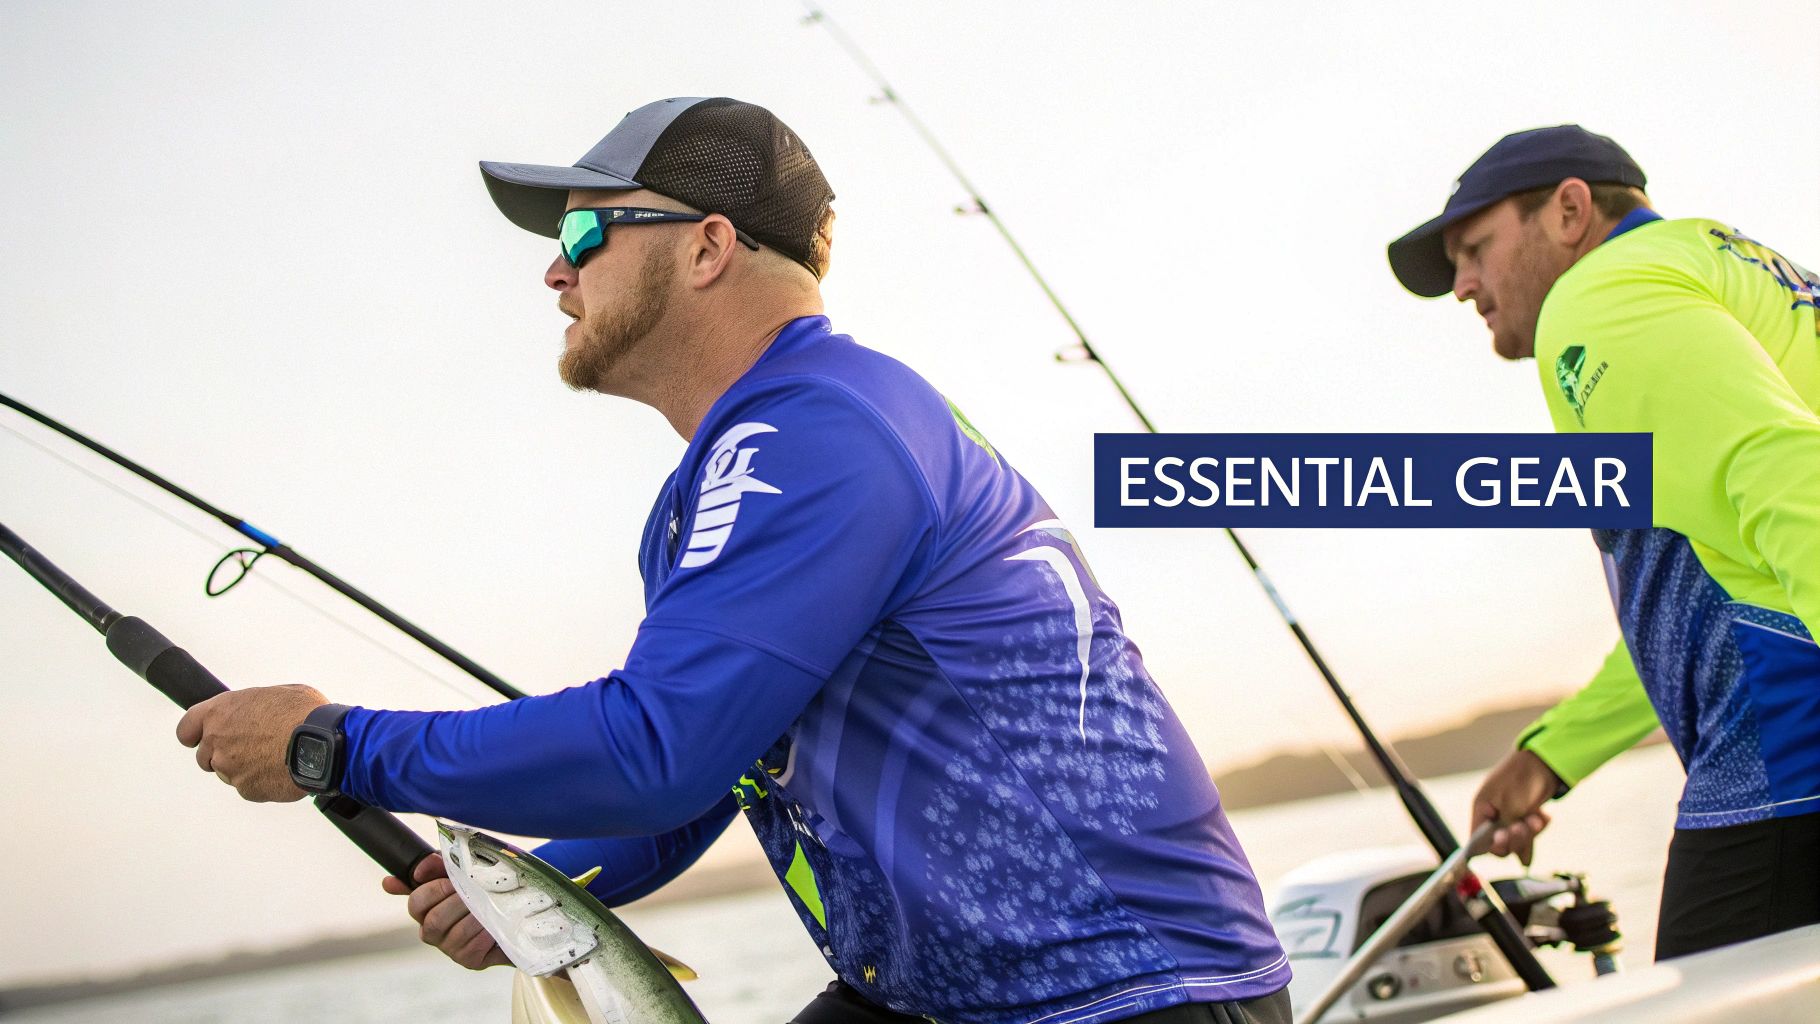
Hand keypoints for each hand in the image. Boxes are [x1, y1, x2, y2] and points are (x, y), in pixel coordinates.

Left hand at [175, 684, 327, 801]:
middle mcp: (217, 741)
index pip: (186, 728)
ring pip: (228, 773)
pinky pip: (248, 787)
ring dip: (244, 768)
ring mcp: (229, 768)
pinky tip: (280, 769)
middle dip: (224, 753)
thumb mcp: (279, 693)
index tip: (199, 737)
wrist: (324, 743)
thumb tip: (258, 711)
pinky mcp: (246, 789)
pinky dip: (261, 781)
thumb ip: (255, 705)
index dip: (194, 734)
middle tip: (250, 747)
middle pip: (205, 756)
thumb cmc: (304, 715)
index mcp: (220, 712)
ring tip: (272, 757)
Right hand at [383, 853, 511, 969]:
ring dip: (476, 914)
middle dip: (458, 900)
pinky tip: (495, 919)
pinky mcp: (471, 960)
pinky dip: (487, 928)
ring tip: (488, 901)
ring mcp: (451, 949)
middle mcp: (432, 933)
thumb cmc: (479, 888)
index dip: (434, 889)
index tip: (452, 879)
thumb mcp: (457, 872)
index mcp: (425, 911)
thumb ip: (435, 867)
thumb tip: (410, 873)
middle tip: (475, 888)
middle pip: (435, 920)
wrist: (513, 912)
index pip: (416, 903)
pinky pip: (476, 944)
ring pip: (458, 932)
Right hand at [1469, 748, 1561, 865]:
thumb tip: (1504, 853)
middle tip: (1524, 824)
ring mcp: (1509, 816)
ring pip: (1517, 840)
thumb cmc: (1521, 778)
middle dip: (1515, 838)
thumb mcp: (1511, 804)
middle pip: (1500, 843)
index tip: (1504, 838)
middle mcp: (1493, 815)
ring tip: (1537, 818)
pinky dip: (1537, 829)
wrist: (1543, 762)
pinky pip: (1529, 834)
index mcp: (1481, 809)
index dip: (1491, 844)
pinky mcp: (1523, 817)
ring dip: (1530, 833)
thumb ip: (1504, 828)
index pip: (1479, 840)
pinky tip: (1544, 817)